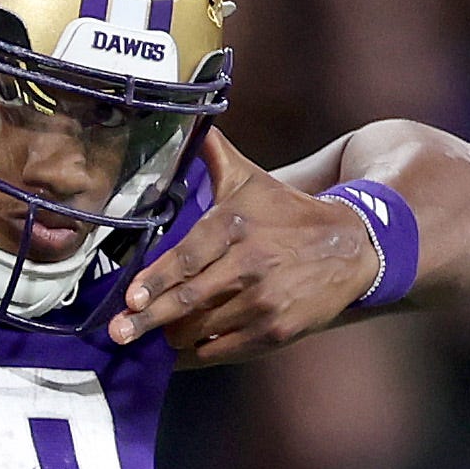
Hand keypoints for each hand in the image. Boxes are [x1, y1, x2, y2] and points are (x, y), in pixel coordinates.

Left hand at [107, 130, 380, 364]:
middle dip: (149, 319)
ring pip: (202, 329)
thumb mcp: (250, 180)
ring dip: (172, 336)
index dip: (157, 280)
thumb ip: (213, 156)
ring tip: (152, 337)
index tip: (131, 298)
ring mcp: (264, 302)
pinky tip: (182, 349)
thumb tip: (184, 116)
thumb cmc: (285, 213)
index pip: (188, 256)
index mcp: (236, 225)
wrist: (351, 247)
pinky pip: (224, 350)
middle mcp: (251, 264)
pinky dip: (198, 352)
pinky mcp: (276, 332)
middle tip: (118, 333)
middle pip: (189, 299)